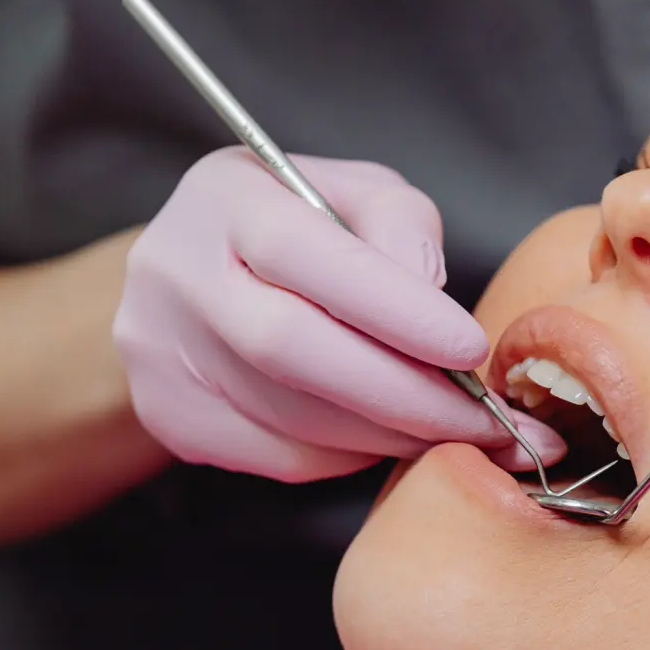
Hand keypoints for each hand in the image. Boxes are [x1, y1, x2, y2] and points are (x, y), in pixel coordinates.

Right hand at [115, 148, 564, 481]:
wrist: (184, 277)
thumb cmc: (292, 225)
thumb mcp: (351, 192)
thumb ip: (399, 223)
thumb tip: (429, 295)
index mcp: (226, 199)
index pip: (309, 257)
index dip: (395, 310)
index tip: (472, 349)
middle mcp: (177, 273)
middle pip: (292, 349)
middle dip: (404, 394)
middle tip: (488, 424)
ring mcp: (161, 352)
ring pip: (290, 416)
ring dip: (388, 434)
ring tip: (457, 433)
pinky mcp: (169, 415)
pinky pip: (277, 457)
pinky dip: (348, 455)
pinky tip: (387, 437)